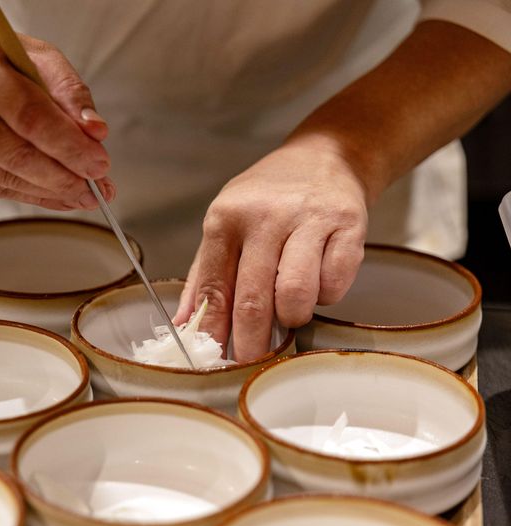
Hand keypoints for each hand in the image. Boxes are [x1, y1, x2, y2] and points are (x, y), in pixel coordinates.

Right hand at [0, 25, 112, 209]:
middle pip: (15, 152)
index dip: (68, 145)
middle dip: (63, 176)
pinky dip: (28, 195)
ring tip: (82, 195)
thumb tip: (96, 131)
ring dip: (50, 191)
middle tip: (97, 188)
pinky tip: (53, 195)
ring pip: (3, 176)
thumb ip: (66, 89)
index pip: (29, 114)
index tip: (99, 163)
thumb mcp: (27, 55)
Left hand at [175, 138, 368, 362]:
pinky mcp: (347, 226)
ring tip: (290, 313)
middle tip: (251, 361)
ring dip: (292, 317)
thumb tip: (185, 325)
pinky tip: (318, 284)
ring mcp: (308, 220)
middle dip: (251, 341)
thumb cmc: (268, 197)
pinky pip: (334, 284)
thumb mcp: (226, 223)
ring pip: (296, 295)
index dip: (214, 331)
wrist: (326, 156)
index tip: (214, 359)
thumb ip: (206, 275)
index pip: (215, 287)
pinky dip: (325, 296)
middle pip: (254, 298)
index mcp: (226, 219)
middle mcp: (265, 217)